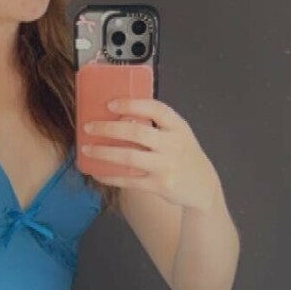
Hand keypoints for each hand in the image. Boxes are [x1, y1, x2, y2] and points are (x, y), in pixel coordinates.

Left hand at [79, 97, 220, 211]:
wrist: (203, 186)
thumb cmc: (184, 155)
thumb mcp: (178, 134)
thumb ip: (157, 125)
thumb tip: (120, 116)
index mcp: (178, 126)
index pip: (155, 108)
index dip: (131, 104)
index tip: (111, 104)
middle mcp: (173, 144)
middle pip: (135, 131)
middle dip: (108, 128)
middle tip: (89, 126)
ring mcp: (166, 165)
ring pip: (128, 156)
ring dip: (103, 152)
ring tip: (87, 148)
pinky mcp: (160, 185)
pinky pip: (129, 180)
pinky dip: (110, 176)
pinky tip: (98, 173)